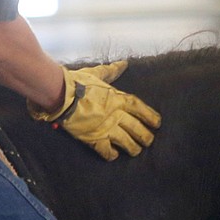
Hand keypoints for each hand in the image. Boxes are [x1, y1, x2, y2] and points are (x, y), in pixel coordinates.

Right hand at [28, 61, 160, 160]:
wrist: (61, 95)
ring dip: (132, 148)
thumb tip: (123, 64)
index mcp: (117, 98)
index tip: (157, 123)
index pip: (139, 108)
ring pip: (125, 141)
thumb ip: (111, 72)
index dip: (150, 116)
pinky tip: (114, 155)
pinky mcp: (93, 138)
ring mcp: (105, 128)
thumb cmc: (78, 82)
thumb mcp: (97, 74)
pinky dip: (111, 154)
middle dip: (145, 136)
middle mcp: (115, 114)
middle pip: (136, 128)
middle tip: (149, 141)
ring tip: (136, 151)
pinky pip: (106, 150)